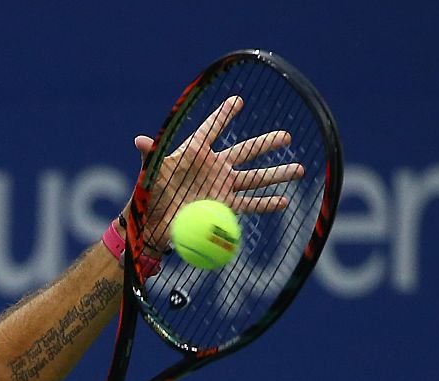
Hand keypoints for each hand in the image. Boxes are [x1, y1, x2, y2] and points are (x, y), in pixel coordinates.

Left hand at [133, 95, 304, 249]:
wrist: (154, 221)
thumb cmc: (150, 192)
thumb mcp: (150, 174)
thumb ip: (149, 156)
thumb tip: (139, 141)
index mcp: (195, 152)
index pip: (211, 130)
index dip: (222, 116)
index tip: (237, 101)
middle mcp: (214, 166)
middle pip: (244, 152)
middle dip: (265, 144)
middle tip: (286, 137)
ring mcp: (222, 186)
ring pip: (254, 178)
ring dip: (276, 175)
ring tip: (299, 170)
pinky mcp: (224, 206)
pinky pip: (248, 203)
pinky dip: (265, 203)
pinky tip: (282, 201)